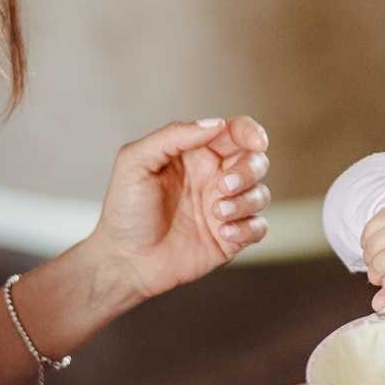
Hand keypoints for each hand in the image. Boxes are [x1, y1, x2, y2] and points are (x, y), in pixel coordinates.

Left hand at [91, 117, 270, 302]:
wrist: (123, 260)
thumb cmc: (125, 209)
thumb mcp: (135, 161)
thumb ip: (173, 135)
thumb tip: (217, 124)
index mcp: (195, 154)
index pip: (234, 133)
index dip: (251, 132)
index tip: (256, 142)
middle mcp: (214, 178)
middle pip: (255, 161)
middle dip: (248, 170)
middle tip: (222, 187)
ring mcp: (224, 208)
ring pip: (261, 193)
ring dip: (245, 201)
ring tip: (215, 214)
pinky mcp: (230, 238)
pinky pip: (258, 227)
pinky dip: (247, 228)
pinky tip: (222, 233)